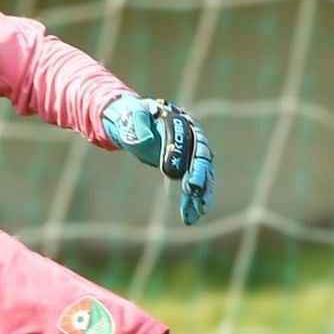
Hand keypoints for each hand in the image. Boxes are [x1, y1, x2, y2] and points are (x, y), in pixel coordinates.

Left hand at [102, 94, 214, 224]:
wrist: (135, 122)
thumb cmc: (131, 117)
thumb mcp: (130, 116)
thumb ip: (137, 123)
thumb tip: (145, 140)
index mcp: (177, 118)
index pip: (182, 136)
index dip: (178, 153)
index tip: (169, 173)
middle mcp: (191, 134)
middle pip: (200, 155)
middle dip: (199, 174)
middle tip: (194, 191)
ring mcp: (194, 151)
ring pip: (204, 173)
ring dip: (203, 193)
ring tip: (199, 212)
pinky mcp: (191, 167)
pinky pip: (198, 185)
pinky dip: (195, 201)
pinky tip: (193, 217)